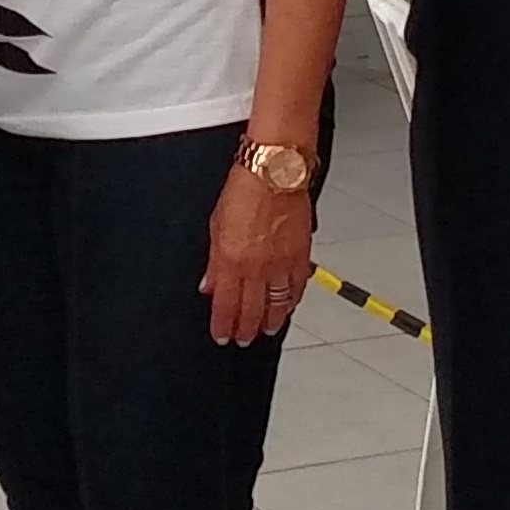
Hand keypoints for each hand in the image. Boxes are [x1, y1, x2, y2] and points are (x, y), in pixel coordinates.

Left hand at [199, 157, 314, 344]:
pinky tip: (288, 305)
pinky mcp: (301, 255)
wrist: (275, 171)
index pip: (226, 306)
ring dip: (271, 321)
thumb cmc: (245, 188)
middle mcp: (258, 267)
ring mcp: (281, 264)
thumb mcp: (215, 226)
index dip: (223, 325)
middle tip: (243, 339)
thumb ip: (214, 262)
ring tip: (266, 329)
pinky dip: (292, 300)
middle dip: (246, 329)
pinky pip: (297, 287)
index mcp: (233, 261)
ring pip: (277, 305)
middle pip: (252, 311)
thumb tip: (209, 285)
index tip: (222, 335)